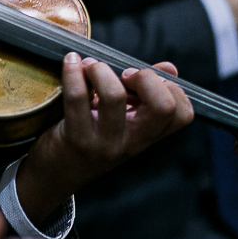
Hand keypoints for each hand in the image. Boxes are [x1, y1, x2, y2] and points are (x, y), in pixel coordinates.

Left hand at [16, 53, 193, 222]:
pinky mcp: (76, 140)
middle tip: (123, 74)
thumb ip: (145, 94)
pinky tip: (70, 63)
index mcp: (147, 136)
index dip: (170, 88)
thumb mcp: (122, 120)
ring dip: (101, 70)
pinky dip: (73, 73)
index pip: (182, 114)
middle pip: (162, 106)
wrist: (55, 175)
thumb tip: (170, 68)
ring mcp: (105, 144)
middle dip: (145, 77)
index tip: (145, 80)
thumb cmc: (89, 138)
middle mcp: (132, 143)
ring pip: (115, 97)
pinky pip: (77, 98)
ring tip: (89, 66)